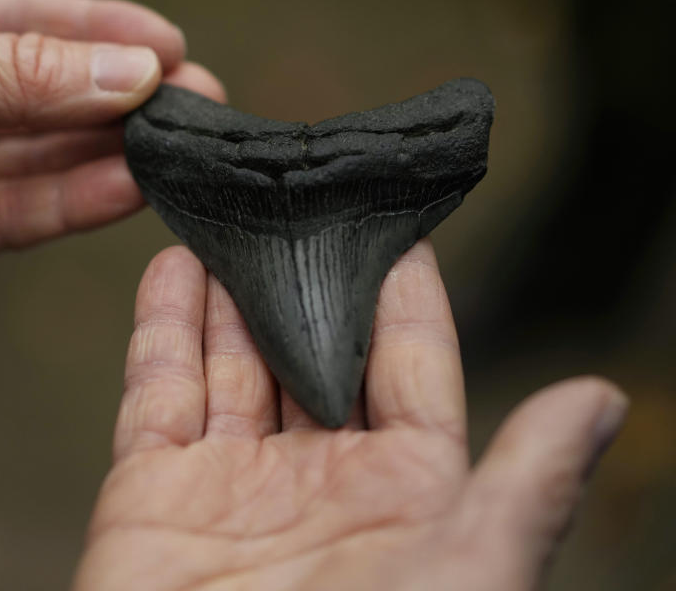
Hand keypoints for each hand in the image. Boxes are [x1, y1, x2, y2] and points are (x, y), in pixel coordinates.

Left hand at [0, 0, 223, 309]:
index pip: (30, 25)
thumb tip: (125, 71)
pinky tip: (125, 190)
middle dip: (123, 97)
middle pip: (47, 96)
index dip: (103, 32)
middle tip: (194, 102)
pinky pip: (12, 216)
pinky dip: (71, 205)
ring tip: (175, 148)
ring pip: (39, 160)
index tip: (171, 44)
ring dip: (109, 154)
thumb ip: (13, 73)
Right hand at [75, 241, 627, 589]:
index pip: (406, 367)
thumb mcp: (466, 572)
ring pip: (231, 360)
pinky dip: (160, 328)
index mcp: (401, 496)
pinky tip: (170, 269)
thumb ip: (524, 486)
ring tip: (231, 214)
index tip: (392, 221)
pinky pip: (155, 393)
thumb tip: (601, 400)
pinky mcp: (149, 496)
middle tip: (298, 197)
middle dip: (303, 273)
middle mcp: (316, 482)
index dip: (400, 294)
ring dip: (228, 287)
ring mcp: (228, 486)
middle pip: (309, 349)